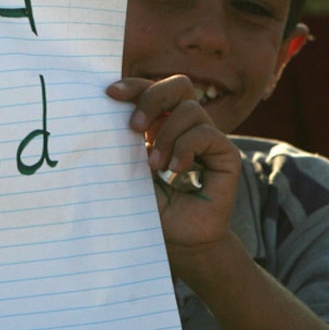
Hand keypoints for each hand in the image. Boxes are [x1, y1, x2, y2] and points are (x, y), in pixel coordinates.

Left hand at [106, 77, 243, 271]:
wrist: (179, 244)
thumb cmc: (152, 210)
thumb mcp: (130, 172)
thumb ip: (124, 143)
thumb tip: (103, 113)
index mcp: (162, 124)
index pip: (153, 90)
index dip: (134, 86)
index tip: (110, 94)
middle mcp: (187, 126)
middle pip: (178, 85)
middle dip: (153, 97)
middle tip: (134, 127)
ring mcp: (208, 139)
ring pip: (190, 109)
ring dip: (167, 134)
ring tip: (154, 166)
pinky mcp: (226, 155)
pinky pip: (206, 133)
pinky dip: (186, 147)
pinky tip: (175, 170)